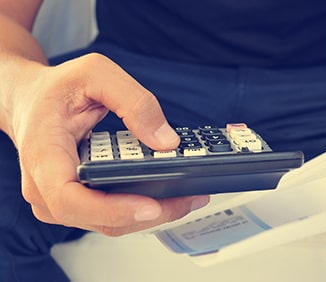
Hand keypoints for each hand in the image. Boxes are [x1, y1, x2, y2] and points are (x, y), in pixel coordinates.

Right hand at [10, 53, 208, 235]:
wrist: (31, 99)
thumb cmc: (55, 89)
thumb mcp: (96, 74)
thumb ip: (134, 102)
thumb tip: (165, 140)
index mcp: (43, 155)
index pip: (70, 199)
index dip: (112, 209)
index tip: (150, 205)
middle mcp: (46, 187)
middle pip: (99, 219)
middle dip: (149, 215)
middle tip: (188, 199)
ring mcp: (60, 200)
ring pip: (108, 223)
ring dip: (150, 216)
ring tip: (186, 198)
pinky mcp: (77, 201)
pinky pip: (110, 215)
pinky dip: (140, 209)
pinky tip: (165, 197)